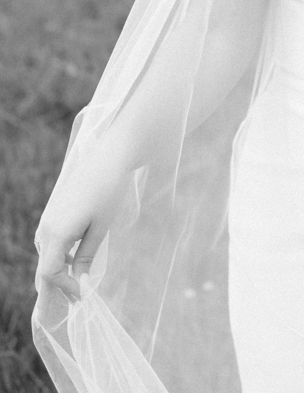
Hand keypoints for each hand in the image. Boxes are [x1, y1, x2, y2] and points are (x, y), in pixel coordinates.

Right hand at [35, 138, 130, 304]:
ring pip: (46, 254)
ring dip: (59, 269)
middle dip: (60, 283)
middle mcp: (46, 227)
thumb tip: (79, 282)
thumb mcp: (100, 229)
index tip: (83, 294)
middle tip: (79, 294)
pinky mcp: (53, 211)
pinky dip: (59, 254)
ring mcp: (47, 218)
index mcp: (55, 233)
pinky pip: (50, 241)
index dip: (64, 288)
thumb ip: (86, 257)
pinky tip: (76, 255)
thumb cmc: (108, 192)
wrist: (109, 158)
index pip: (48, 273)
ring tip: (78, 278)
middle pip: (44, 266)